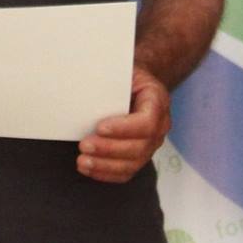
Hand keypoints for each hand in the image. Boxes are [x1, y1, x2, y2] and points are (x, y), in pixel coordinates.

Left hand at [79, 68, 170, 182]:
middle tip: (84, 145)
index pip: (147, 122)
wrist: (136, 84)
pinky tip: (89, 169)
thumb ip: (111, 79)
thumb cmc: (126, 77)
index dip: (124, 128)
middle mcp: (160, 126)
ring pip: (133, 163)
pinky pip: (126, 172)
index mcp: (157, 100)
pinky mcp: (140, 156)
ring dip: (105, 165)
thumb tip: (85, 86)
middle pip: (139, 147)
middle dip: (109, 149)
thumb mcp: (123, 70)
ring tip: (83, 161)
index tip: (100, 127)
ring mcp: (152, 144)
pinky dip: (106, 173)